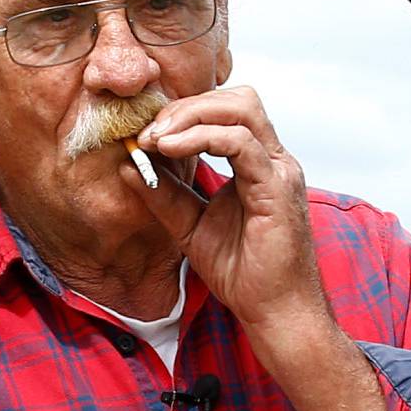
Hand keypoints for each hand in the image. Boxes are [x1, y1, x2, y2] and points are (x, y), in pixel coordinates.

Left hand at [128, 87, 399, 410]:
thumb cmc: (244, 275)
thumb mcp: (190, 227)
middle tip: (149, 132)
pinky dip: (202, 138)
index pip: (226, 112)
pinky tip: (173, 151)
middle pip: (236, 98)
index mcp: (259, 165)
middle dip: (186, 106)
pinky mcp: (277, 188)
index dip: (184, 114)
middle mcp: (274, 160)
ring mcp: (280, 171)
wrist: (274, 312)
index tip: (145, 136)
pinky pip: (240, 143)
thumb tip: (130, 164)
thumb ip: (164, 195)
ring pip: (240, 109)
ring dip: (191, 116)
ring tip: (157, 140)